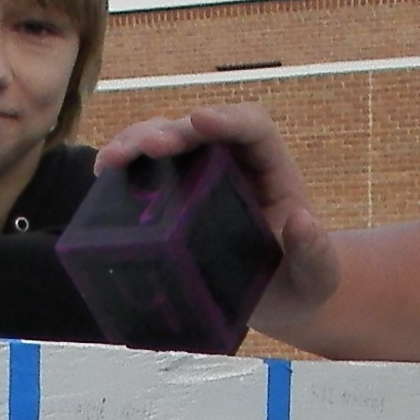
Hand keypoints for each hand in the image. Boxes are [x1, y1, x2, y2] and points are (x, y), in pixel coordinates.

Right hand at [90, 100, 342, 336]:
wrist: (279, 300)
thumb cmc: (301, 282)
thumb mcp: (317, 276)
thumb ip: (315, 252)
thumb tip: (299, 220)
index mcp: (271, 168)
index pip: (251, 127)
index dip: (225, 119)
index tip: (199, 121)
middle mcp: (234, 162)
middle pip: (198, 129)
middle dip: (169, 132)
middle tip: (145, 148)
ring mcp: (201, 176)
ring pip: (166, 141)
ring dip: (136, 143)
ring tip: (109, 163)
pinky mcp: (176, 196)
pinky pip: (149, 171)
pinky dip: (126, 169)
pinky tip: (102, 177)